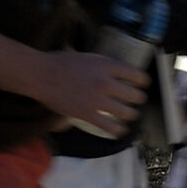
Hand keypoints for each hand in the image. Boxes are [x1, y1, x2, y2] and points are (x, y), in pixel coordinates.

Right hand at [26, 50, 148, 135]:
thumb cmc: (61, 63)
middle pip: (134, 95)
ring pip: (126, 112)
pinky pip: (109, 126)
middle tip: (138, 100)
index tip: (144, 84)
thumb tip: (117, 71)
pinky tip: (121, 129)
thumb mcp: (89, 57)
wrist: (42, 75)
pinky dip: (118, 130)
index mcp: (106, 65)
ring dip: (132, 114)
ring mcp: (97, 100)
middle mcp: (105, 82)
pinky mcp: (88, 115)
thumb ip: (104, 65)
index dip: (143, 81)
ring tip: (131, 114)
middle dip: (139, 98)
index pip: (136, 74)